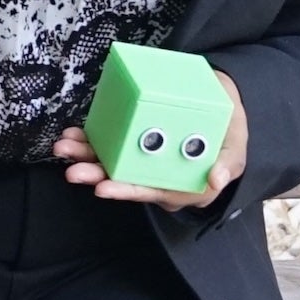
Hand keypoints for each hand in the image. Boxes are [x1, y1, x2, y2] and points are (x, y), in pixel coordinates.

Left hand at [56, 74, 249, 205]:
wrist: (222, 108)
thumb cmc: (229, 134)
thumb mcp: (235, 150)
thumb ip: (227, 164)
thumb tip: (217, 180)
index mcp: (179, 187)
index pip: (149, 192)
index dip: (125, 190)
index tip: (102, 188)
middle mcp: (156, 178)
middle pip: (122, 180)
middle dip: (95, 174)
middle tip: (72, 169)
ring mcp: (142, 160)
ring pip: (110, 162)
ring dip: (85, 155)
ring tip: (65, 147)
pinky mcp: (134, 140)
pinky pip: (109, 143)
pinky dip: (91, 139)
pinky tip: (75, 133)